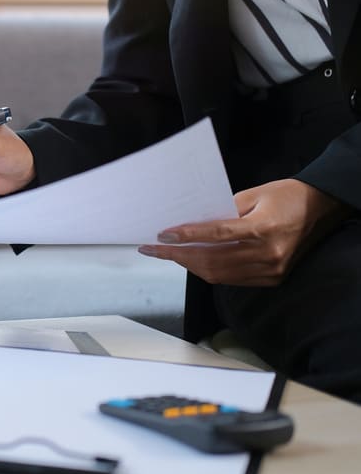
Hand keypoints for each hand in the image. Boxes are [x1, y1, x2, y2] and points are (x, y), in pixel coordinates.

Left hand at [137, 179, 352, 285]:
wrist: (319, 209)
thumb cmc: (285, 196)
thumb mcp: (253, 194)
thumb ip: (222, 211)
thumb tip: (189, 224)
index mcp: (264, 228)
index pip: (216, 235)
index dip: (187, 236)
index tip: (162, 236)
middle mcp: (268, 253)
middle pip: (213, 260)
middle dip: (179, 255)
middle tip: (154, 249)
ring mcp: (271, 269)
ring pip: (219, 274)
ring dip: (190, 265)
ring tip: (169, 255)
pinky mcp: (272, 278)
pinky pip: (232, 279)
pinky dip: (209, 271)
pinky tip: (193, 261)